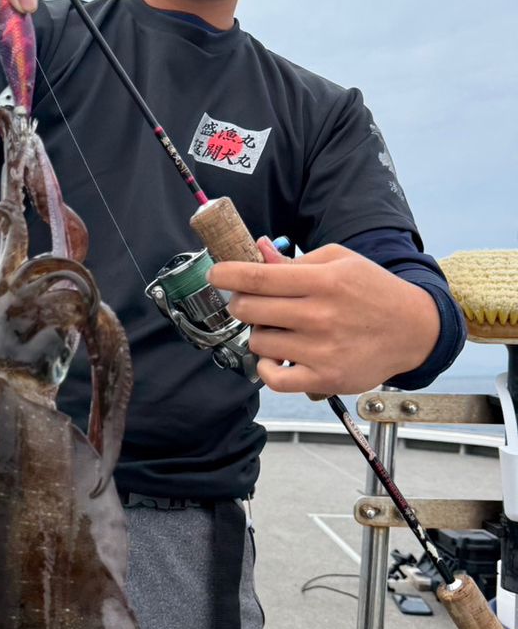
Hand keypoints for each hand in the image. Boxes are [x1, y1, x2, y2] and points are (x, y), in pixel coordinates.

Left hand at [208, 240, 440, 394]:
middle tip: (251, 302)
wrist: (414, 330)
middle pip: (249, 309)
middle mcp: (320, 316)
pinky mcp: (323, 379)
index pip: (257, 277)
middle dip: (241, 303)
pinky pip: (273, 378)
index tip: (215, 275)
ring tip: (278, 327)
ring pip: (258, 341)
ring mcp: (321, 350)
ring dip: (259, 333)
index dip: (226, 275)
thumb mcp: (340, 261)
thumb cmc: (373, 291)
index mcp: (322, 281)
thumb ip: (296, 259)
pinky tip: (276, 355)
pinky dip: (266, 367)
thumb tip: (258, 250)